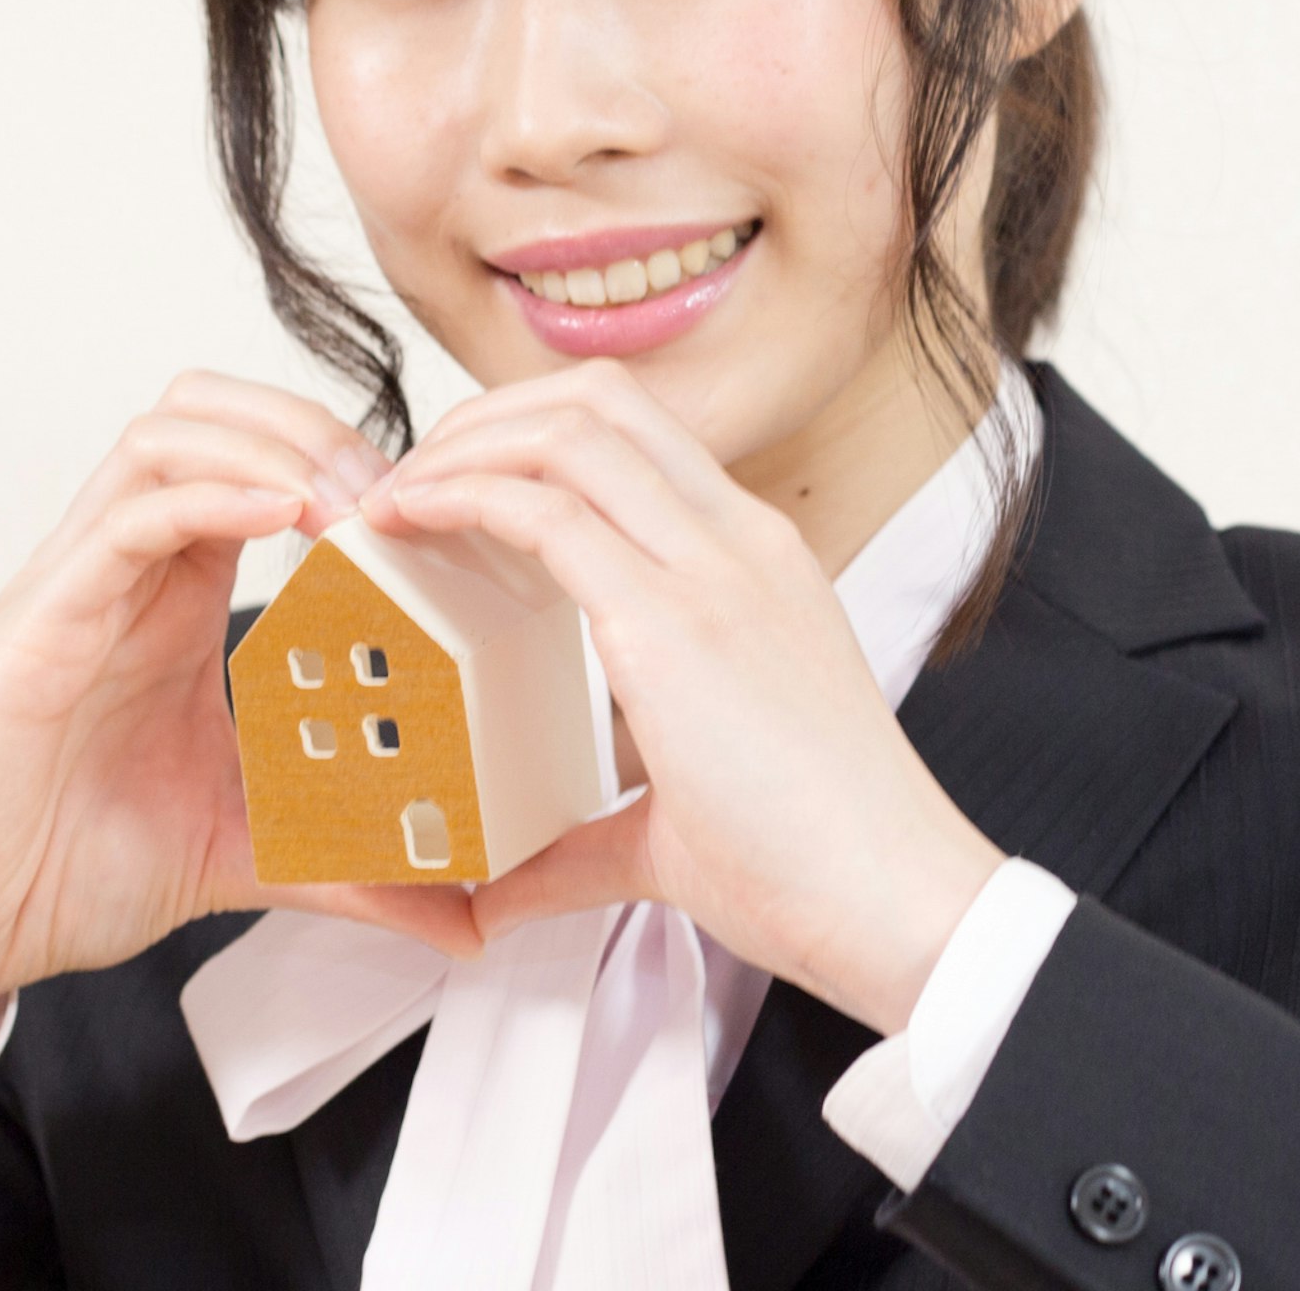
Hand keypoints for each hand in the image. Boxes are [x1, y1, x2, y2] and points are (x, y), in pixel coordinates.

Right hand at [0, 374, 483, 1070]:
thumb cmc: (71, 868)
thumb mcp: (252, 852)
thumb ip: (356, 867)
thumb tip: (469, 917)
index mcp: (178, 597)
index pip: (264, 463)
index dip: (352, 465)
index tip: (434, 516)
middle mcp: (127, 569)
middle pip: (215, 411)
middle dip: (317, 427)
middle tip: (397, 498)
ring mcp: (78, 584)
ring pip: (168, 434)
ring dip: (273, 445)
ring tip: (349, 506)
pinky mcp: (38, 622)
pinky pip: (125, 517)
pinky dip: (210, 496)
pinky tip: (283, 520)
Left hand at [360, 361, 1003, 1034]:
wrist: (900, 898)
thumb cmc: (819, 860)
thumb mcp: (683, 816)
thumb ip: (585, 839)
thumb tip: (498, 894)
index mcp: (756, 562)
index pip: (637, 435)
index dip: (532, 436)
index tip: (456, 493)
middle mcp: (741, 541)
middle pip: (599, 400)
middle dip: (486, 418)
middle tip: (413, 483)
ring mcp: (715, 571)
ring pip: (571, 429)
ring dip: (464, 446)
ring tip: (399, 499)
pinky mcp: (673, 624)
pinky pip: (548, 513)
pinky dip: (464, 499)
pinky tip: (412, 529)